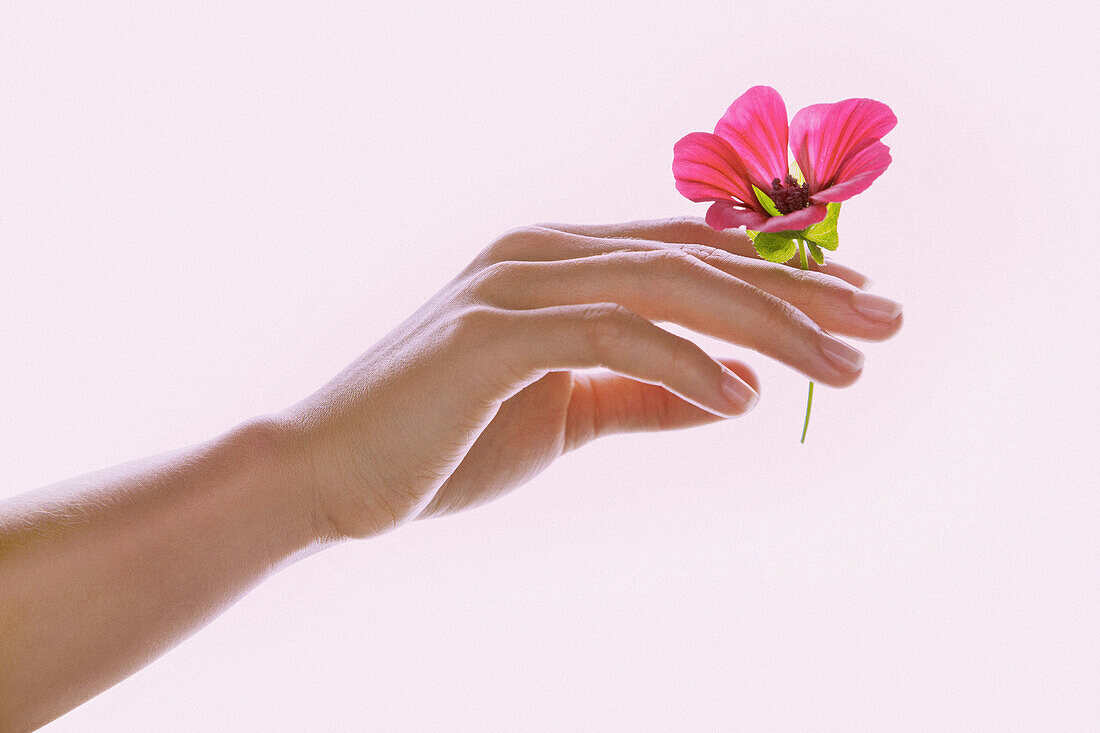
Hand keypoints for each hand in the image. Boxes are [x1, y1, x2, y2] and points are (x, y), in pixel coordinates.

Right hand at [271, 218, 901, 539]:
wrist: (328, 473)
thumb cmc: (441, 441)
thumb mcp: (564, 416)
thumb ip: (643, 396)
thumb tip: (732, 395)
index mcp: (557, 262)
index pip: (688, 254)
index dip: (776, 276)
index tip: (852, 303)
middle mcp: (541, 252)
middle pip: (698, 260)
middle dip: (801, 292)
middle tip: (887, 319)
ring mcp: (514, 283)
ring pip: (668, 287)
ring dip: (765, 326)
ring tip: (844, 365)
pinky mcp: (491, 334)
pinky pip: (610, 335)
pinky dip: (681, 364)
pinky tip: (741, 400)